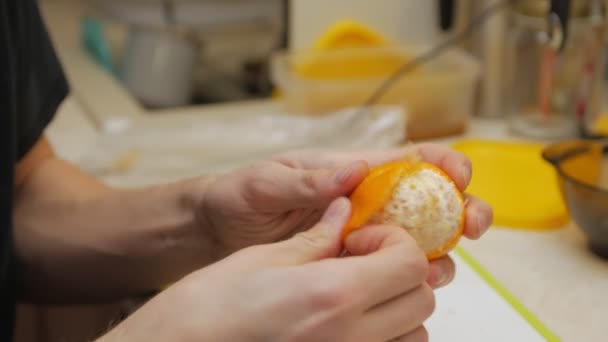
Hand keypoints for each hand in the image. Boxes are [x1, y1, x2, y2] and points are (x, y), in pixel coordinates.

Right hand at [99, 199, 433, 341]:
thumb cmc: (204, 311)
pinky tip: (345, 321)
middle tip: (360, 261)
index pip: (411, 261)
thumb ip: (313, 238)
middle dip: (400, 269)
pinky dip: (384, 336)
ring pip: (414, 334)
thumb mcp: (259, 261)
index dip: (393, 240)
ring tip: (354, 293)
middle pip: (421, 298)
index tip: (361, 238)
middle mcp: (351, 339)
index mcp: (333, 296)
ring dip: (396, 306)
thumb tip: (342, 212)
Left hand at [198, 144, 492, 286]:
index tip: (461, 174)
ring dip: (440, 251)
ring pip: (419, 241)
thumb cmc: (238, 196)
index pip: (408, 161)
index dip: (443, 163)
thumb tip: (355, 171)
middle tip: (472, 225)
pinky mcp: (351, 264)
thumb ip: (307, 180)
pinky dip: (409, 277)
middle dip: (461, 210)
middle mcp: (365, 203)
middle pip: (429, 203)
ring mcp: (361, 236)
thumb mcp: (266, 183)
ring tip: (435, 266)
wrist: (215, 233)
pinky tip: (411, 287)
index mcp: (351, 173)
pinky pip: (390, 269)